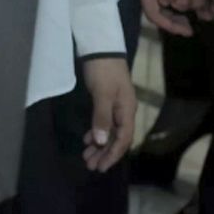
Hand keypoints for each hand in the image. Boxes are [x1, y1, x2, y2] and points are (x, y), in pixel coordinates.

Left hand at [80, 56, 135, 172]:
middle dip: (104, 153)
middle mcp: (124, 111)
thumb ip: (101, 118)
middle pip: (116, 138)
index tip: (100, 167)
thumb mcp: (102, 94)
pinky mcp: (106, 100)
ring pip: (109, 131)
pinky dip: (96, 132)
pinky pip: (103, 122)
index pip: (123, 140)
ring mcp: (115, 105)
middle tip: (90, 166)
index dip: (112, 155)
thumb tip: (102, 142)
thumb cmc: (103, 70)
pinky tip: (87, 139)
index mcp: (127, 111)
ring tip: (86, 156)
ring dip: (99, 145)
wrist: (100, 46)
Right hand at [134, 0, 194, 36]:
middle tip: (191, 28)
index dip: (167, 24)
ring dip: (182, 13)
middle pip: (161, 14)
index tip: (185, 30)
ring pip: (169, 8)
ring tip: (198, 15)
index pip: (152, 13)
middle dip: (175, 22)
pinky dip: (186, 4)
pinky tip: (198, 6)